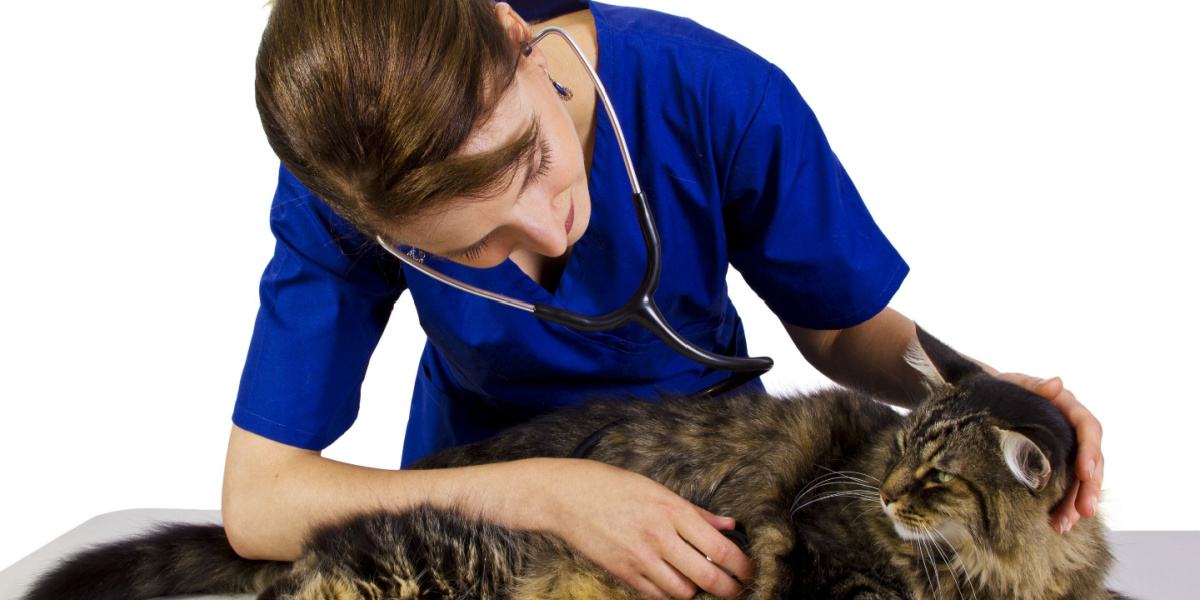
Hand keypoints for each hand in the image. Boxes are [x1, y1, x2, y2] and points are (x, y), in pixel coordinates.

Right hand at [528, 458, 753, 598]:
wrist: (564, 496)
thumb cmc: (610, 486)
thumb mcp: (656, 489)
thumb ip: (695, 512)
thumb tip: (729, 525)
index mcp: (671, 509)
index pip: (720, 548)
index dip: (742, 567)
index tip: (749, 571)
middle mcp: (659, 535)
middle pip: (708, 577)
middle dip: (730, 589)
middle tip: (737, 589)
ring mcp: (639, 557)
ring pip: (683, 592)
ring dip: (697, 592)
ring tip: (702, 584)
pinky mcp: (622, 573)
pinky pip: (656, 596)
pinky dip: (670, 595)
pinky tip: (675, 584)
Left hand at [994, 372, 1103, 533]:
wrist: (985, 399)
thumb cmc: (1000, 389)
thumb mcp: (1014, 384)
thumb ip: (1034, 385)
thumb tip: (1057, 383)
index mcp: (1068, 408)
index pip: (1089, 429)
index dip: (1090, 451)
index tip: (1085, 473)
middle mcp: (1072, 430)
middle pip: (1092, 460)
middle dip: (1089, 488)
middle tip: (1084, 510)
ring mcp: (1066, 450)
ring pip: (1082, 479)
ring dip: (1077, 503)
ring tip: (1065, 524)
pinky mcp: (1056, 466)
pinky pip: (1067, 487)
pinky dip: (1063, 506)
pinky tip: (1057, 523)